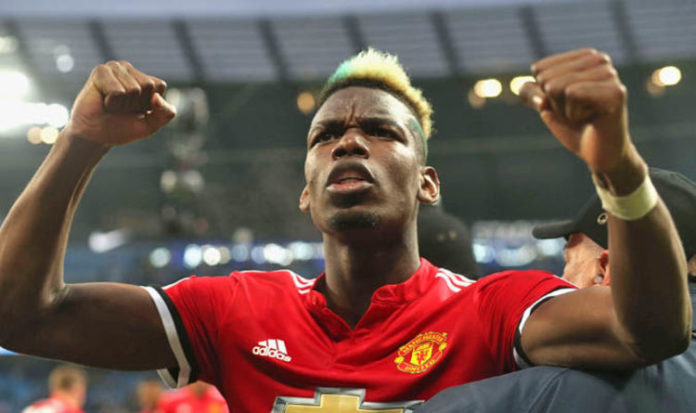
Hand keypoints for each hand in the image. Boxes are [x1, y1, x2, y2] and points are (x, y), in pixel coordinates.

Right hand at [64, 61, 176, 145]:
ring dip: (122, 104)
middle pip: (147, 86)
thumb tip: (157, 97)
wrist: (95, 136)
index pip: (159, 85)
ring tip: (112, 105)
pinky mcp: (100, 71)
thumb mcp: (151, 125)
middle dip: (135, 104)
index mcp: (145, 79)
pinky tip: (103, 101)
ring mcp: (115, 68)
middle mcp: (130, 70)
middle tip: (121, 108)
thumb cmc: (123, 128)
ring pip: (133, 89)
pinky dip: (112, 102)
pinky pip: (117, 91)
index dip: (150, 104)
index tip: (137, 110)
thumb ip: (164, 113)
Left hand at [520, 49, 632, 174]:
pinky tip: (592, 118)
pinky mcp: (615, 91)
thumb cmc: (576, 128)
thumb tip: (524, 84)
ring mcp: (610, 74)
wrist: (601, 154)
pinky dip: (574, 114)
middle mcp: (599, 59)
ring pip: (557, 86)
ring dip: (564, 110)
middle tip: (577, 113)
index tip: (566, 104)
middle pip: (547, 78)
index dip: (544, 95)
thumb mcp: (547, 108)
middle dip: (555, 103)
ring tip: (585, 116)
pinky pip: (573, 94)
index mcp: (584, 57)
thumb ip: (531, 92)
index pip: (539, 69)